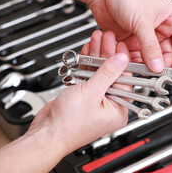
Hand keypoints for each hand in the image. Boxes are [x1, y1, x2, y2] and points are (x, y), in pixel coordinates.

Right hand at [28, 30, 129, 153]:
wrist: (46, 134)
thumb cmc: (69, 125)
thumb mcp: (92, 94)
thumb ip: (107, 74)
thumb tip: (121, 59)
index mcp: (119, 110)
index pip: (125, 80)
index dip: (122, 60)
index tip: (120, 45)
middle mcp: (110, 105)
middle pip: (112, 74)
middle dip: (108, 54)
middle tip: (107, 38)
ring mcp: (96, 100)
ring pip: (99, 73)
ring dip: (97, 56)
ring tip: (97, 39)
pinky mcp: (83, 97)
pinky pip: (89, 77)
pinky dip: (87, 64)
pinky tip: (88, 51)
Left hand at [86, 0, 171, 71]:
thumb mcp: (143, 21)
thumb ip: (150, 46)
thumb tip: (158, 65)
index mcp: (171, 19)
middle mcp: (159, 28)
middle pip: (167, 54)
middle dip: (162, 64)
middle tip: (158, 73)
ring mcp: (145, 35)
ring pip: (151, 57)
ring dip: (146, 64)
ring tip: (143, 69)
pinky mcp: (131, 40)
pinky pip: (136, 56)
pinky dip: (133, 61)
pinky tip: (131, 62)